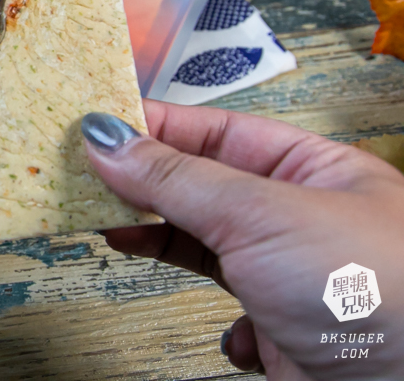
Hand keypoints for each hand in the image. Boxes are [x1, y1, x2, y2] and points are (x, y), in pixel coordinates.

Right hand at [81, 101, 403, 380]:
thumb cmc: (382, 293)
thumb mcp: (260, 214)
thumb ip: (176, 177)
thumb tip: (108, 138)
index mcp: (314, 168)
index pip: (214, 131)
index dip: (152, 126)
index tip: (94, 126)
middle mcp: (303, 217)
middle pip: (202, 186)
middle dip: (145, 186)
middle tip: (84, 176)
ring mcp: (293, 276)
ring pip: (207, 246)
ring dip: (162, 244)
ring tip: (113, 233)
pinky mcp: (286, 331)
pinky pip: (229, 311)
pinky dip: (217, 322)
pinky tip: (224, 327)